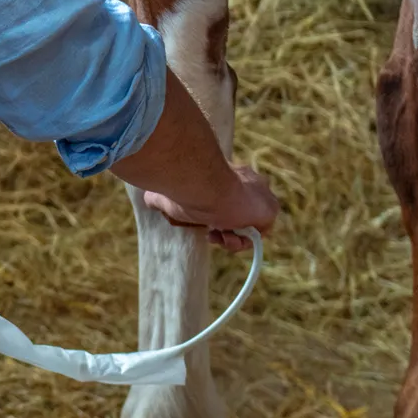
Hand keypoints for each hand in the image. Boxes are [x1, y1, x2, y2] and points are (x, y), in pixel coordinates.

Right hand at [142, 164, 278, 251]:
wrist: (203, 184)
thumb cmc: (182, 189)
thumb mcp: (165, 196)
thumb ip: (160, 197)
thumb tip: (148, 199)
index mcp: (225, 176)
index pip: (228, 200)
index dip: (215, 218)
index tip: (204, 227)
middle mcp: (245, 183)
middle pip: (239, 215)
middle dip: (223, 229)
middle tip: (209, 233)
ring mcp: (259, 196)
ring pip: (248, 226)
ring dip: (231, 239)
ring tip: (218, 237)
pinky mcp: (269, 210)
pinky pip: (259, 234)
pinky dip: (244, 241)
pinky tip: (229, 238)